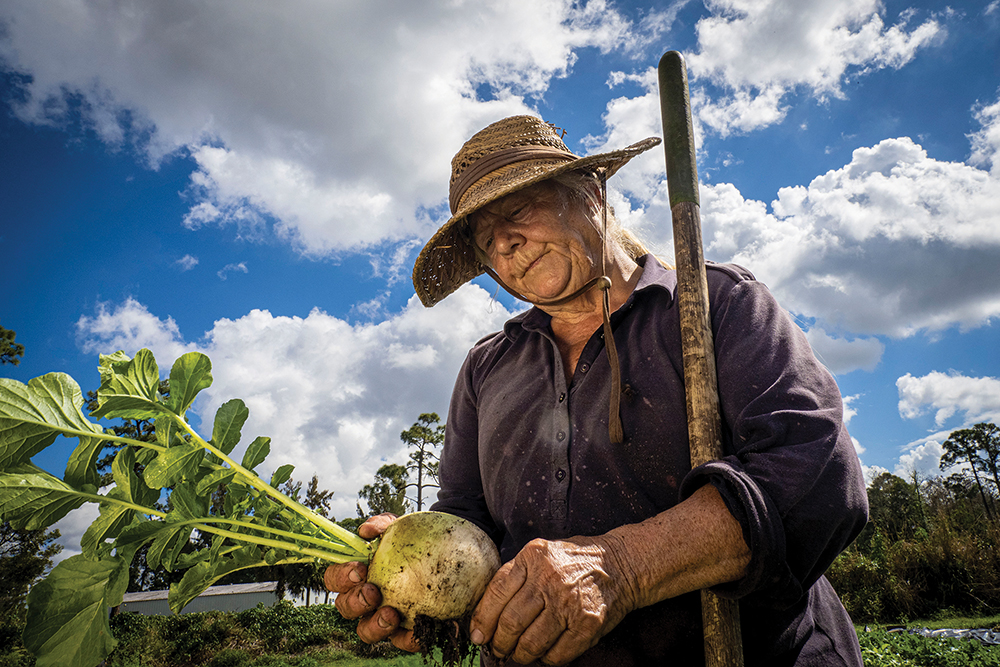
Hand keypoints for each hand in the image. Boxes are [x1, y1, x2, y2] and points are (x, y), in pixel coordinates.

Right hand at [323, 513, 419, 651]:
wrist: (441, 554)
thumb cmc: (409, 541)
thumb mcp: (398, 528)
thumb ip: (381, 525)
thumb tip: (366, 530)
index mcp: (355, 576)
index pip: (335, 579)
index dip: (341, 577)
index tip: (359, 569)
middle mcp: (362, 600)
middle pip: (345, 607)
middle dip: (355, 602)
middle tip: (372, 592)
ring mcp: (380, 618)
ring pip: (365, 631)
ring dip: (374, 625)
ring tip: (391, 614)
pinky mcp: (402, 632)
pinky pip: (400, 641)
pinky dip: (407, 639)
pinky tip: (417, 633)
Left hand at [469, 535, 637, 665]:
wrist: (621, 564)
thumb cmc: (574, 562)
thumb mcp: (542, 554)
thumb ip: (516, 575)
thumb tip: (484, 613)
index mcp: (534, 556)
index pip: (497, 592)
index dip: (482, 619)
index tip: (477, 634)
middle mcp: (550, 578)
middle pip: (511, 621)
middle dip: (499, 642)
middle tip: (497, 649)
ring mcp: (570, 602)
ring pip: (531, 643)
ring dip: (520, 655)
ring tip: (518, 654)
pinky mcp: (587, 624)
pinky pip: (556, 654)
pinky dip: (545, 659)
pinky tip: (544, 653)